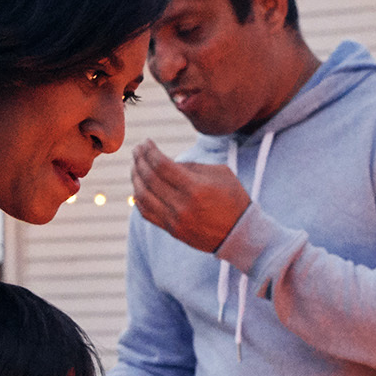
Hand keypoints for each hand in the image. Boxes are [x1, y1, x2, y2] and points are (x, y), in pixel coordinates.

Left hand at [131, 139, 250, 254]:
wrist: (241, 234)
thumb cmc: (233, 199)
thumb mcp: (220, 174)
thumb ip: (191, 166)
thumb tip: (165, 162)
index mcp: (195, 188)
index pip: (161, 165)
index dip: (149, 151)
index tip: (146, 141)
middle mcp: (182, 206)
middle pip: (149, 179)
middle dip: (140, 160)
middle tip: (137, 149)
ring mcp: (174, 220)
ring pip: (143, 196)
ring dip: (135, 177)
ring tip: (135, 165)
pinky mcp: (171, 231)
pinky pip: (146, 213)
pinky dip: (138, 197)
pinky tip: (138, 185)